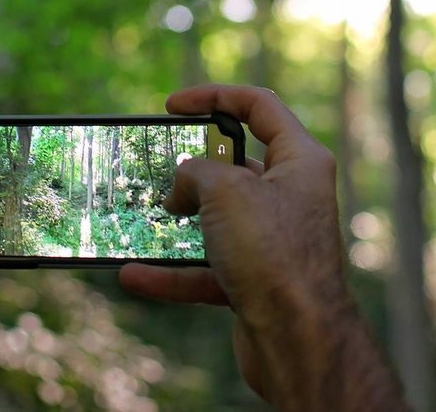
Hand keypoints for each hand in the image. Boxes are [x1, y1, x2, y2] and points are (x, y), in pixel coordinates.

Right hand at [118, 85, 405, 410]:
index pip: (259, 107)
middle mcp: (292, 197)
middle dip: (194, 168)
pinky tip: (135, 274)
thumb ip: (198, 171)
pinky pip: (208, 269)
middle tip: (160, 170)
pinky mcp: (257, 281)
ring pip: (218, 221)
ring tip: (141, 220)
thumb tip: (182, 184)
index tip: (172, 105)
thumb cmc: (273, 253)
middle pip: (237, 166)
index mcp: (300, 161)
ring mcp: (274, 241)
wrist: (298, 339)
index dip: (215, 96)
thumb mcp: (226, 190)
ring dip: (178, 223)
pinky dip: (172, 272)